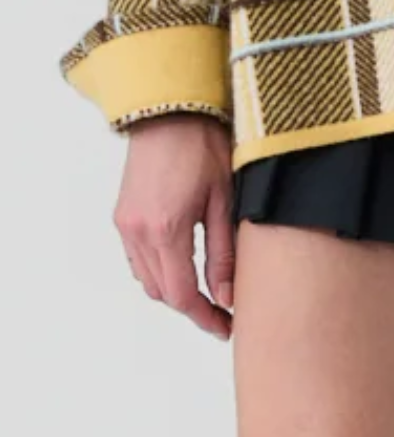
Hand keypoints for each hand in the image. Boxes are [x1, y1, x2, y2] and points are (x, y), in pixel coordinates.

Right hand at [113, 113, 234, 340]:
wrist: (170, 109)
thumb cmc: (203, 144)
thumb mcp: (224, 199)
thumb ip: (224, 252)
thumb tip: (228, 295)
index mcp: (166, 230)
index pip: (183, 295)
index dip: (205, 317)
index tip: (226, 327)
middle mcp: (138, 232)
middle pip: (162, 292)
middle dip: (192, 306)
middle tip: (223, 309)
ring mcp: (125, 224)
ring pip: (146, 278)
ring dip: (173, 289)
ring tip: (206, 288)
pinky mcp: (122, 215)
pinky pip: (136, 259)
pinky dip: (157, 270)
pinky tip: (181, 263)